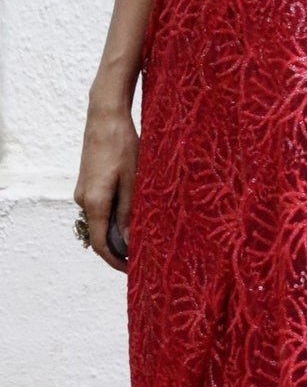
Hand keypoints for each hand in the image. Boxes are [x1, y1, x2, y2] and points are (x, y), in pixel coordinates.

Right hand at [74, 97, 138, 272]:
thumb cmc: (123, 145)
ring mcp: (83, 190)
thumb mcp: (133, 180)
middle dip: (119, 248)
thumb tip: (126, 241)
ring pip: (100, 219)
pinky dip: (113, 215)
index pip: (100, 244)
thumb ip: (129, 212)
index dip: (115, 261)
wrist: (105, 116)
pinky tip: (132, 212)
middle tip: (143, 254)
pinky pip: (100, 206)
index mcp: (94, 202)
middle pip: (99, 234)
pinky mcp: (87, 182)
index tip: (131, 270)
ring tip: (142, 234)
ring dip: (118, 230)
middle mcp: (83, 199)